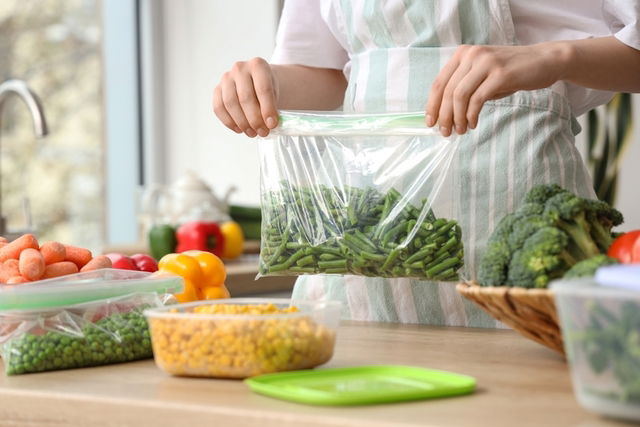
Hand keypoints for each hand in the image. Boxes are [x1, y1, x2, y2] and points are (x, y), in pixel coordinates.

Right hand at [213, 57, 278, 137]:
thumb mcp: (276, 93)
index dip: (268, 109)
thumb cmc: (267, 88)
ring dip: (242, 123)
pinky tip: (239, 129)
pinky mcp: (217, 89)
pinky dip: (229, 122)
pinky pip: (219, 108)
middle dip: (255, 119)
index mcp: (258, 65)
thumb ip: (273, 106)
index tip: (272, 124)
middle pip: (245, 98)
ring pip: (230, 104)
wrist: (257, 81)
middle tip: (263, 132)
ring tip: (252, 133)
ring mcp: (226, 78)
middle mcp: (240, 68)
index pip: (263, 89)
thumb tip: (269, 125)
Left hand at [425, 43, 567, 135]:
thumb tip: (444, 114)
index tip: (431, 123)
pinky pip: (477, 99)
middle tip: (445, 133)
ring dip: (457, 118)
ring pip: (459, 96)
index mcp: (463, 54)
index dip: (432, 105)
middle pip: (447, 91)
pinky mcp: (500, 74)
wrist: (544, 61)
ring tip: (460, 131)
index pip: (439, 83)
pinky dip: (471, 115)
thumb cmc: (511, 72)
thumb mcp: (482, 76)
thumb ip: (464, 88)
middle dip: (444, 116)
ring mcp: (486, 63)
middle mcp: (471, 55)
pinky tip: (473, 124)